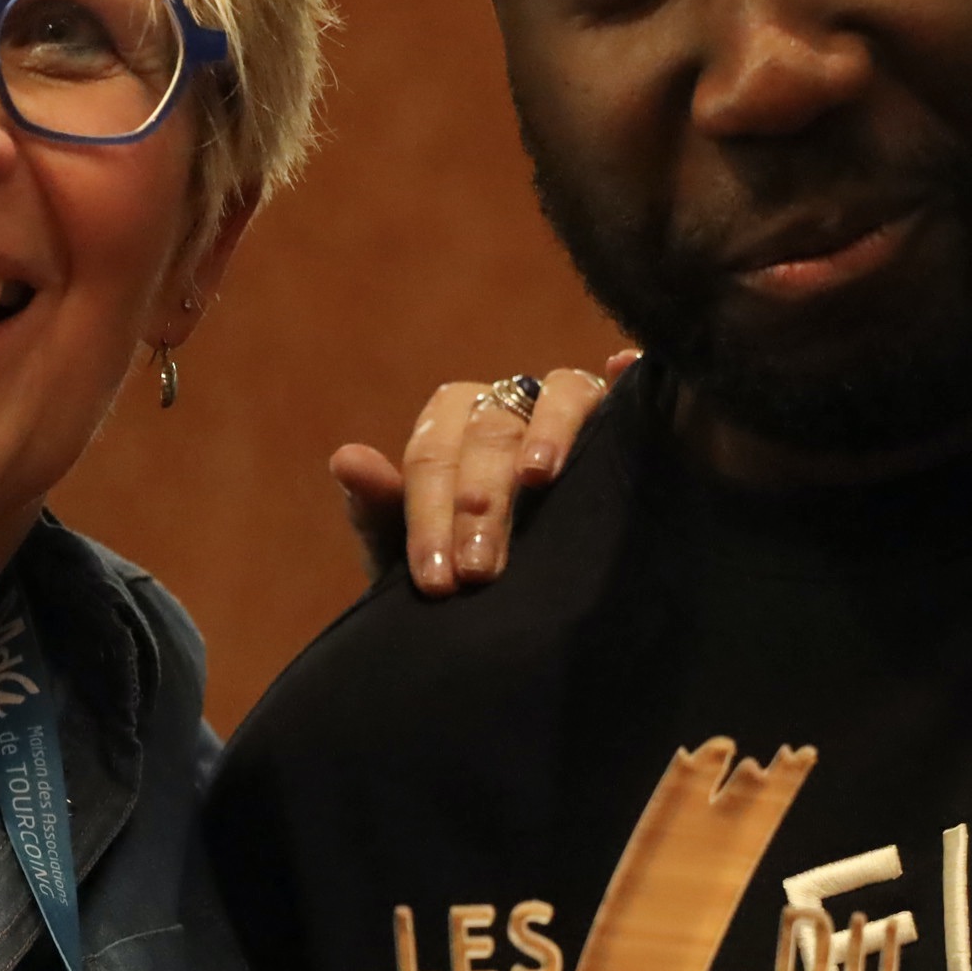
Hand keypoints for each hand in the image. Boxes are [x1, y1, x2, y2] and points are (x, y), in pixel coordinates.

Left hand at [330, 351, 636, 593]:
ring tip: (536, 480)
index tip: (435, 581)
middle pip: (491, 431)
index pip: (432, 454)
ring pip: (558, 395)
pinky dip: (625, 373)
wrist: (532, 603)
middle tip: (478, 571)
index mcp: (453, 423)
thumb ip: (381, 514)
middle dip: (480, 502)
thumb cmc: (469, 567)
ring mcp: (570, 403)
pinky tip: (623, 366)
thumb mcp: (421, 554)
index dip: (428, 516)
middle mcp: (509, 402)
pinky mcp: (624, 413)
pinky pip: (625, 384)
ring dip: (546, 434)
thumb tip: (346, 457)